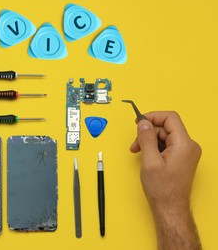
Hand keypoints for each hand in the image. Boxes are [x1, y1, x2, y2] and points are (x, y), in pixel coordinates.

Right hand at [130, 111, 201, 249]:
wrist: (169, 207)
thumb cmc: (162, 189)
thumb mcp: (149, 161)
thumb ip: (146, 138)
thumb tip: (143, 123)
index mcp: (184, 144)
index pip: (170, 118)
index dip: (153, 116)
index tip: (139, 121)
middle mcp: (189, 146)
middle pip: (166, 127)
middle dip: (148, 132)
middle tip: (134, 144)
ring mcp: (186, 152)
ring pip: (165, 136)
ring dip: (149, 140)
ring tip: (137, 152)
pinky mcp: (181, 157)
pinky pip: (167, 144)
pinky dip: (154, 147)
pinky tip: (146, 155)